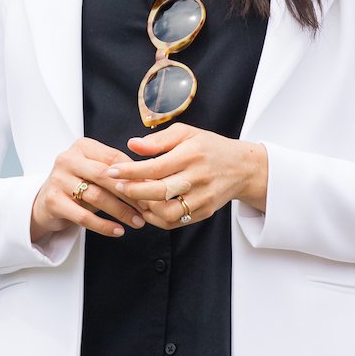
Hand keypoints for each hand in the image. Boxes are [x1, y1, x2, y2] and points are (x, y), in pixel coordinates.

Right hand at [29, 138, 145, 243]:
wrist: (46, 202)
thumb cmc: (79, 185)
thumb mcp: (96, 174)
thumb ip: (117, 174)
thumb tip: (152, 183)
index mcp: (82, 146)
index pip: (114, 158)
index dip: (135, 175)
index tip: (153, 190)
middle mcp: (67, 159)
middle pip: (105, 175)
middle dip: (130, 193)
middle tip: (148, 207)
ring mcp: (58, 179)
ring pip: (96, 196)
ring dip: (121, 211)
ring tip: (138, 222)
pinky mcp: (52, 200)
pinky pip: (83, 216)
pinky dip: (104, 226)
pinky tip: (118, 231)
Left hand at [104, 123, 267, 229]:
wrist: (242, 167)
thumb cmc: (208, 147)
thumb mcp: (185, 133)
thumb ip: (158, 140)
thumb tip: (132, 144)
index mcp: (191, 155)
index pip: (155, 167)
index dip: (131, 171)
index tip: (112, 171)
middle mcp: (199, 178)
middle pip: (160, 192)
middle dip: (133, 191)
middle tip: (117, 186)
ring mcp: (203, 198)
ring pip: (168, 212)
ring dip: (145, 208)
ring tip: (133, 197)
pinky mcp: (205, 212)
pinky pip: (176, 222)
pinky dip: (157, 218)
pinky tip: (147, 207)